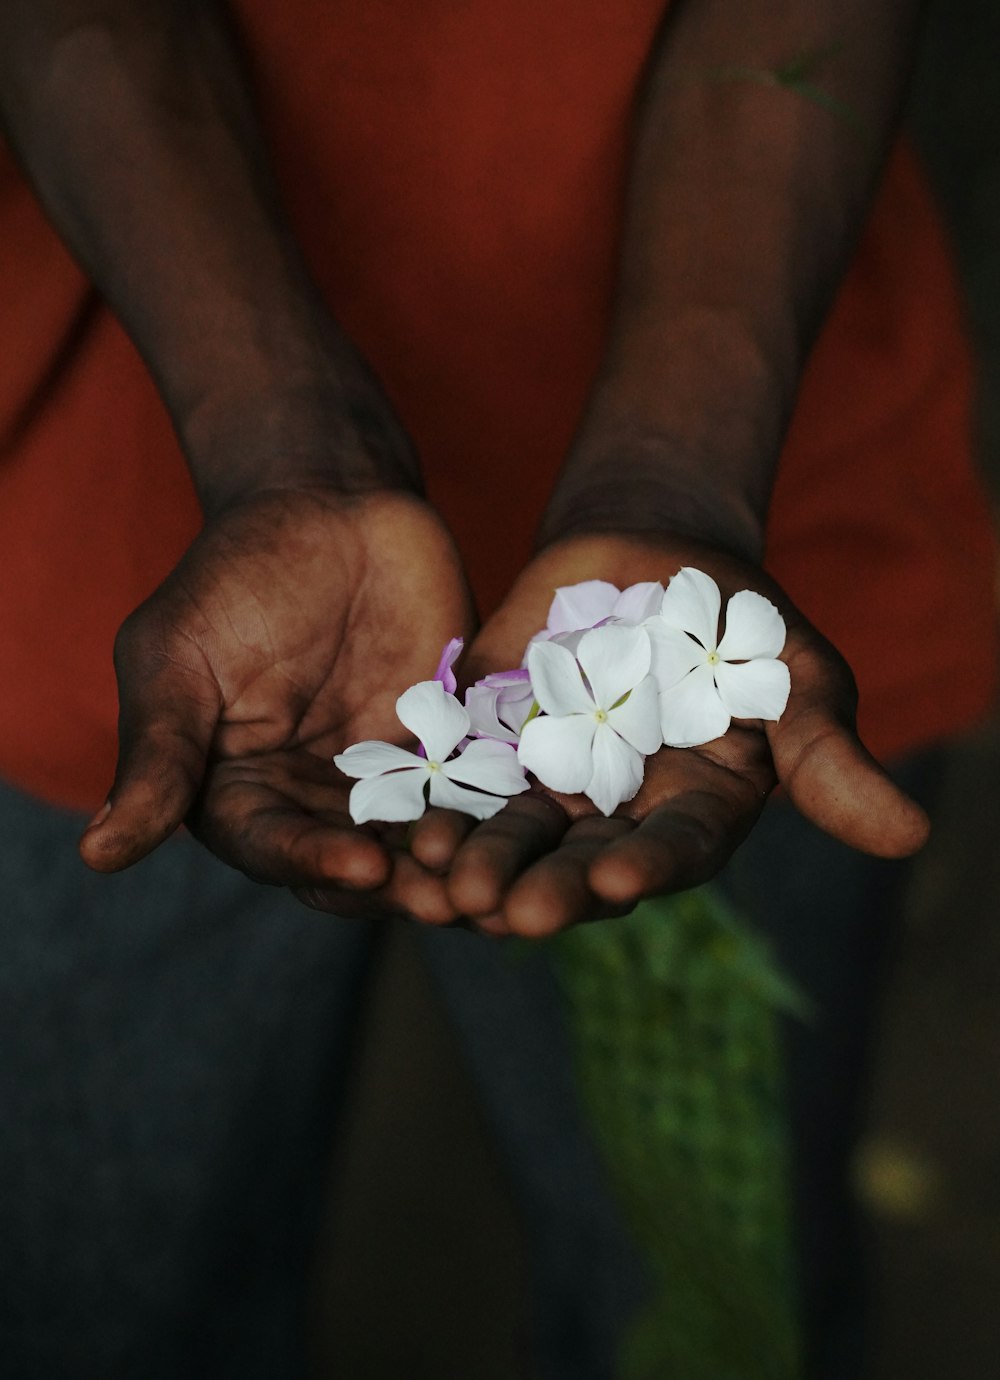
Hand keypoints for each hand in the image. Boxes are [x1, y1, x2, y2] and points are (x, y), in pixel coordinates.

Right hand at [79, 487, 473, 904]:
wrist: (328, 500)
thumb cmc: (233, 573)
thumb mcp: (177, 658)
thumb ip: (160, 753)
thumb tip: (100, 855)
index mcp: (242, 792)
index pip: (274, 846)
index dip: (314, 860)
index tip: (361, 866)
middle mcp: (317, 798)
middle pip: (361, 862)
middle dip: (405, 883)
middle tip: (453, 899)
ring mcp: (390, 773)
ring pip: (427, 836)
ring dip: (464, 862)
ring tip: (506, 877)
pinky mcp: (452, 739)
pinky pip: (483, 782)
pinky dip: (509, 806)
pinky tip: (548, 822)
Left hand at [400, 532, 928, 937]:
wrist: (647, 549)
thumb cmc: (737, 618)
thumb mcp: (793, 676)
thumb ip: (827, 755)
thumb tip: (911, 837)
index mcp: (695, 814)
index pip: (676, 849)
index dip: (652, 864)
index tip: (622, 875)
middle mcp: (618, 819)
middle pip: (581, 864)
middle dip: (547, 887)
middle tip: (509, 910)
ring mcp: (549, 788)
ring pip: (509, 838)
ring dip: (477, 862)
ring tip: (440, 878)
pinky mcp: (490, 750)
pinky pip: (458, 786)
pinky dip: (431, 804)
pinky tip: (400, 821)